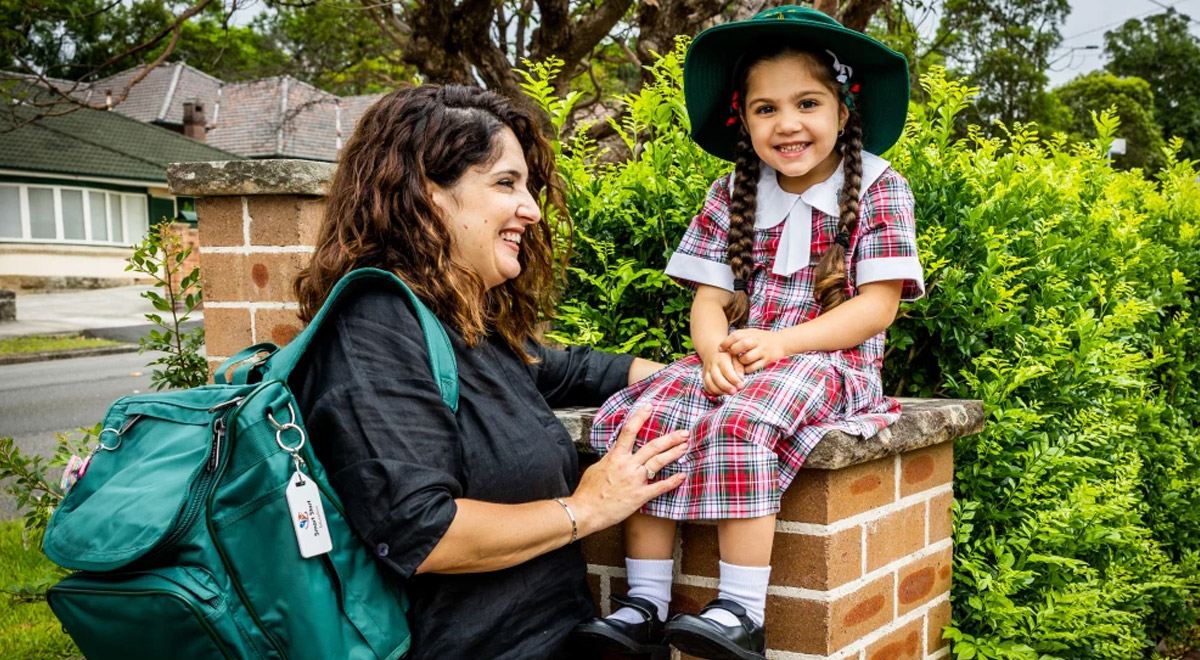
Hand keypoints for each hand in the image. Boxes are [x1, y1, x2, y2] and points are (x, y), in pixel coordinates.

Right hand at [568, 406, 688, 535]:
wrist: (585, 511)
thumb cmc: (588, 491)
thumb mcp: (597, 468)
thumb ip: (610, 459)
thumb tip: (616, 455)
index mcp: (615, 456)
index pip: (629, 431)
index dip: (640, 417)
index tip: (649, 407)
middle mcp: (627, 465)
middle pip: (652, 446)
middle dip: (670, 438)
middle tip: (684, 433)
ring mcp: (634, 480)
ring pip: (658, 462)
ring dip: (673, 453)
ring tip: (685, 447)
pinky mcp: (639, 496)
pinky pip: (659, 487)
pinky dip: (672, 482)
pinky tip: (682, 476)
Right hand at [701, 349, 743, 395]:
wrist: (712, 351)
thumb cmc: (728, 355)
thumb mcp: (735, 357)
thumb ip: (739, 368)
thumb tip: (741, 380)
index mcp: (721, 358)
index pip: (727, 370)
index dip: (734, 379)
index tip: (741, 386)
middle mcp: (712, 365)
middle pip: (717, 378)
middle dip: (726, 387)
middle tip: (734, 392)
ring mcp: (706, 371)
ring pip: (709, 383)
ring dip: (719, 391)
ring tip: (728, 394)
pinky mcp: (703, 377)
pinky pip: (706, 386)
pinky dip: (712, 392)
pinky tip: (721, 394)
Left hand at [720, 328, 789, 372]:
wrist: (781, 342)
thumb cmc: (761, 338)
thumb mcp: (751, 333)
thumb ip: (739, 337)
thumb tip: (722, 345)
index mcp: (751, 333)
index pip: (736, 335)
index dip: (726, 342)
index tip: (720, 349)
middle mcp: (757, 341)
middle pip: (742, 345)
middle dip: (733, 352)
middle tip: (731, 356)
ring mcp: (763, 351)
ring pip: (746, 358)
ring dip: (740, 362)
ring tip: (739, 362)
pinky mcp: (766, 360)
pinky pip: (753, 367)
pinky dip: (746, 369)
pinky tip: (745, 368)